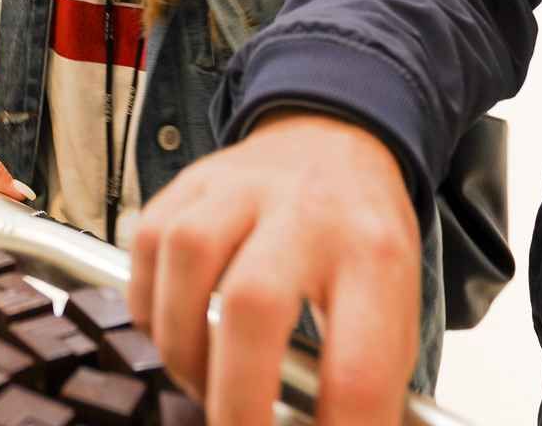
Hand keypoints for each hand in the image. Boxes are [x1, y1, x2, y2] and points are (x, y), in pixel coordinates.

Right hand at [129, 110, 418, 425]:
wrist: (335, 140)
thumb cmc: (361, 237)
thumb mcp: (394, 304)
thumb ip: (364, 378)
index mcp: (374, 256)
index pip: (360, 368)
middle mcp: (308, 211)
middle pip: (254, 303)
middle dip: (236, 400)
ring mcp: (243, 188)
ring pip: (187, 262)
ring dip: (184, 349)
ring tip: (203, 383)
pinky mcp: (192, 182)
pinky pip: (147, 248)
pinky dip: (150, 309)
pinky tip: (177, 331)